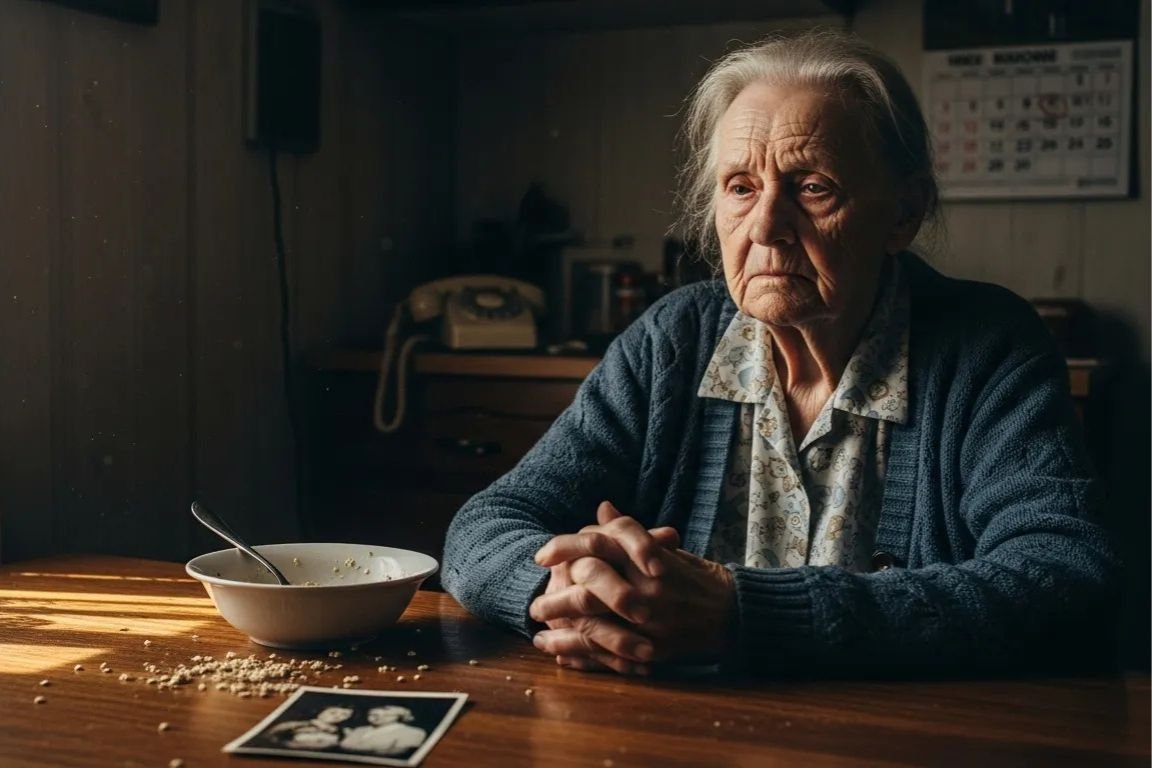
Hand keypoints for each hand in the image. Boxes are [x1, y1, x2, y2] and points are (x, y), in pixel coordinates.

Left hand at [533, 504, 735, 663]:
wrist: (734, 613)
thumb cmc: (696, 578)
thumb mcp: (666, 548)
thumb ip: (629, 534)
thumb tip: (601, 508)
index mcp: (647, 557)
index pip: (597, 543)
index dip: (565, 547)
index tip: (541, 556)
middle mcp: (646, 587)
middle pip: (589, 587)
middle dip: (555, 597)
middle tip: (533, 605)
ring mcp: (650, 621)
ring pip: (593, 626)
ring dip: (561, 633)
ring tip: (539, 637)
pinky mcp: (653, 650)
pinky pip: (609, 657)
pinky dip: (582, 657)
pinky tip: (562, 656)